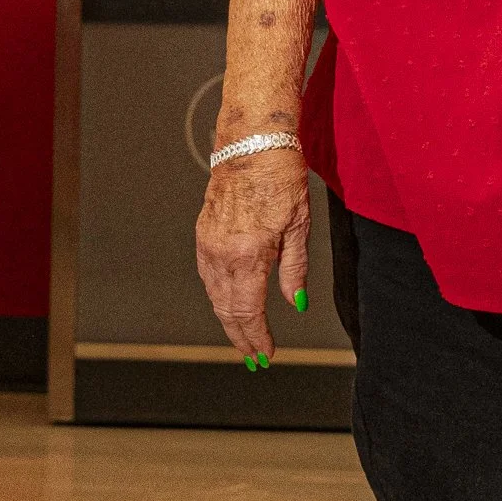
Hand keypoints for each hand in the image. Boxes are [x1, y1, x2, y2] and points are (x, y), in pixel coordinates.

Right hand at [195, 145, 310, 362]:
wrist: (252, 143)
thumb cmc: (280, 176)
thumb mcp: (299, 226)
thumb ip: (294, 270)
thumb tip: (295, 304)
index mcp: (248, 254)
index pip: (249, 311)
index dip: (257, 338)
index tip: (266, 355)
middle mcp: (221, 253)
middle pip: (227, 310)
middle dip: (241, 337)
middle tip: (254, 357)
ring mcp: (208, 243)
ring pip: (214, 295)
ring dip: (228, 320)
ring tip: (244, 337)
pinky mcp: (203, 233)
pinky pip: (208, 275)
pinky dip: (218, 296)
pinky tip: (228, 304)